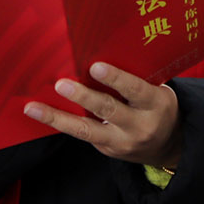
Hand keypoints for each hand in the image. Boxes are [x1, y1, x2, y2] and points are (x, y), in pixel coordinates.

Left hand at [23, 61, 183, 168]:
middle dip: (83, 97)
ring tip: (34, 108)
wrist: (170, 146)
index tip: (96, 66)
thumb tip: (100, 52)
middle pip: (108, 110)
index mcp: (156, 104)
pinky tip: (43, 114)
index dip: (116, 79)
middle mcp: (139, 126)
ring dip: (58, 118)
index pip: (135, 90)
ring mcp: (122, 142)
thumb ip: (137, 77)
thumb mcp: (158, 91)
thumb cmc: (158, 106)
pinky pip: (83, 135)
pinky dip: (62, 123)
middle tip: (61, 84)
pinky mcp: (108, 151)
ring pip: (87, 131)